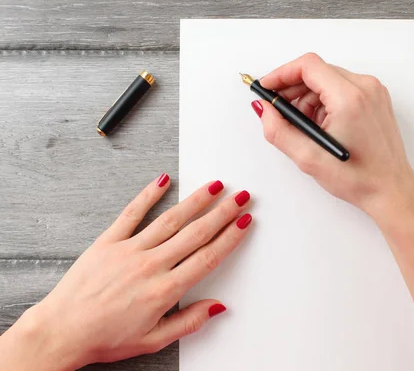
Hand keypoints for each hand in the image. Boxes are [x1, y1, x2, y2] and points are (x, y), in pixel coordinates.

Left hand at [0, 175, 251, 369]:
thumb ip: (189, 321)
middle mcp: (150, 265)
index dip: (230, 237)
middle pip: (195, 233)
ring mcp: (129, 250)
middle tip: (240, 197)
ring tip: (214, 186)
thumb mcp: (154, 340)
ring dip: (195, 201)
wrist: (61, 331)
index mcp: (164, 290)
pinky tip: (162, 181)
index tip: (244, 222)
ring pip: (170, 219)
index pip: (207, 257)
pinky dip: (148, 195)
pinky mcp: (108, 242)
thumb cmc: (104, 337)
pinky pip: (132, 213)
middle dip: (223, 212)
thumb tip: (217, 307)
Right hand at [252, 53, 413, 215]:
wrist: (391, 190)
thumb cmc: (359, 178)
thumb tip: (264, 109)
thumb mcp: (308, 158)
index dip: (281, 74)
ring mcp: (374, 91)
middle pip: (317, 71)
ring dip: (309, 98)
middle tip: (280, 112)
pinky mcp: (376, 98)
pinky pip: (342, 88)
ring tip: (306, 128)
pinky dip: (325, 101)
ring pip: (328, 79)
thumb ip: (278, 130)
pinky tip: (322, 126)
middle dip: (293, 89)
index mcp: (349, 99)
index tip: (267, 87)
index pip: (308, 66)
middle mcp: (365, 88)